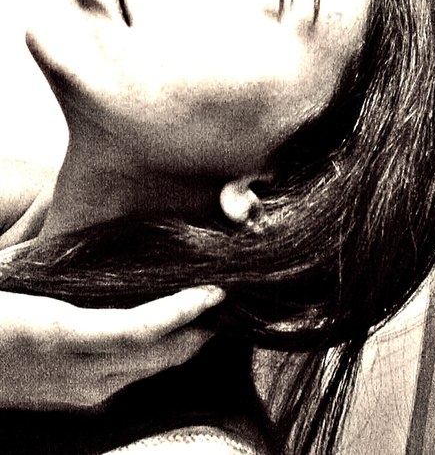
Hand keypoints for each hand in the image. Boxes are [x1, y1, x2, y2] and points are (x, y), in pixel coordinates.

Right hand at [0, 286, 223, 409]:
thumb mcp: (20, 282)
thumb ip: (56, 264)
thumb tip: (90, 223)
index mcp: (60, 335)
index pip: (140, 331)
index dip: (183, 312)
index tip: (215, 291)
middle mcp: (78, 373)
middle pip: (158, 356)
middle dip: (198, 330)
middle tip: (227, 299)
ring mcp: (81, 392)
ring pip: (151, 370)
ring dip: (184, 342)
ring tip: (206, 313)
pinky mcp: (78, 398)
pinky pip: (134, 375)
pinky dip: (161, 353)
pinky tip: (171, 333)